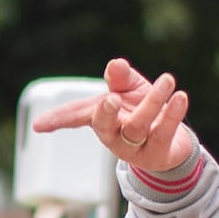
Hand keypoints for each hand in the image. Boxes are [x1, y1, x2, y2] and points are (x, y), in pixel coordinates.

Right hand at [32, 57, 203, 188]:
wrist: (174, 143)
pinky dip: (172, 114)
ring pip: (138, 126)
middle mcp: (114, 135)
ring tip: (168, 80)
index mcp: (102, 119)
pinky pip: (164, 133)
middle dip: (105, 113)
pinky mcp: (158, 153)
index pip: (76, 116)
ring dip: (153, 101)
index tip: (38, 126)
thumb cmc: (144, 111)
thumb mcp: (131, 90)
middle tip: (111, 98)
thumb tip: (115, 64)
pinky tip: (180, 96)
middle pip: (104, 126)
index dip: (57, 119)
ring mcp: (135, 148)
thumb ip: (121, 77)